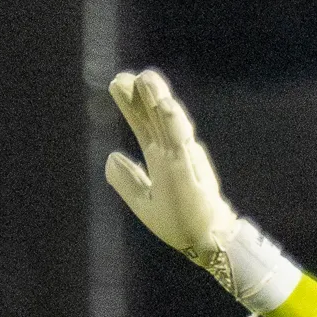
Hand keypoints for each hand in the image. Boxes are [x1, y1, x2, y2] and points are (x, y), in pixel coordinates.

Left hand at [105, 69, 303, 313]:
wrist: (205, 242)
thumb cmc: (179, 222)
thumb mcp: (143, 202)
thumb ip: (127, 181)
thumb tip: (111, 156)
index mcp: (160, 158)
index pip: (144, 124)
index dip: (131, 104)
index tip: (117, 82)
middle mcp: (172, 153)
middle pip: (154, 117)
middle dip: (141, 95)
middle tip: (125, 75)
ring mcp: (183, 159)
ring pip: (170, 123)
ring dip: (159, 100)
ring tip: (147, 77)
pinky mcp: (191, 170)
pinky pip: (182, 143)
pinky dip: (175, 124)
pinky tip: (167, 106)